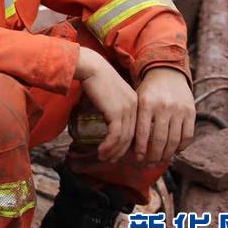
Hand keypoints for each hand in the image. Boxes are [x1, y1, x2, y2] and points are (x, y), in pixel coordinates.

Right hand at [75, 48, 137, 162]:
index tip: (117, 153)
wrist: (91, 68)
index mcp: (136, 103)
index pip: (136, 129)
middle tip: (111, 160)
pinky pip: (115, 136)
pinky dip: (108, 146)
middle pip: (132, 137)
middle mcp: (135, 107)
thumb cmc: (96, 79)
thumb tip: (109, 122)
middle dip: (121, 151)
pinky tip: (101, 151)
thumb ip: (114, 108)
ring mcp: (127, 110)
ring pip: (124, 139)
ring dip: (113, 151)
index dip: (127, 144)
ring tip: (103, 157)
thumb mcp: (110, 95)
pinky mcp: (116, 113)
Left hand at [134, 68, 194, 162]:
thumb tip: (129, 146)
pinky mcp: (191, 112)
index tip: (137, 159)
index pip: (143, 133)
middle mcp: (163, 107)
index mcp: (146, 104)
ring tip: (160, 162)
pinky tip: (174, 152)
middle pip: (160, 139)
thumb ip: (136, 119)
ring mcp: (179, 110)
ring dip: (167, 155)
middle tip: (148, 165)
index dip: (141, 149)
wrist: (167, 73)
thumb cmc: (147, 91)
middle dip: (154, 156)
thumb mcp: (137, 100)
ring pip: (174, 140)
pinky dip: (181, 147)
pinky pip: (187, 135)